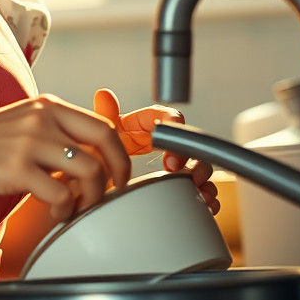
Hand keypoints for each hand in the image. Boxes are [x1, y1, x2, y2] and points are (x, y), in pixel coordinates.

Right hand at [0, 94, 131, 224]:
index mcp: (46, 106)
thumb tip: (92, 156)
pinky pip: (61, 194)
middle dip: (118, 172)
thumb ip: (54, 133)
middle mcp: (42, 118)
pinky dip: (65, 209)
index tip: (117, 174)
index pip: (102, 125)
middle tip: (110, 193)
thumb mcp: (22, 125)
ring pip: (89, 171)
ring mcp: (30, 142)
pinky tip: (54, 211)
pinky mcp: (16, 169)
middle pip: (105, 141)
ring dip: (90, 197)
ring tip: (75, 207)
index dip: (119, 153)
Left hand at [93, 87, 219, 214]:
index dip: (176, 128)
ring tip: (202, 194)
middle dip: (195, 159)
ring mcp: (171, 167)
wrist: (92, 189)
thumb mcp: (99, 139)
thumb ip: (105, 118)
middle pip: (190, 145)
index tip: (171, 152)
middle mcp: (162, 144)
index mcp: (145, 126)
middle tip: (187, 176)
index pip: (169, 118)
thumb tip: (104, 95)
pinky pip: (200, 190)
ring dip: (205, 180)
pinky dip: (207, 197)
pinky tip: (205, 204)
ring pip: (200, 167)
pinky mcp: (176, 188)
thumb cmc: (95, 158)